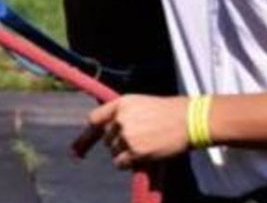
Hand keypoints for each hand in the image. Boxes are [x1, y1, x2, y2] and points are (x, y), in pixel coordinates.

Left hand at [72, 95, 189, 168]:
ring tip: (147, 145)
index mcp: (122, 103)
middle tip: (138, 142)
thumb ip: (126, 115)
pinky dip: (129, 163)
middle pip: (107, 138)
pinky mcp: (134, 151)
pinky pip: (121, 163)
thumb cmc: (172, 112)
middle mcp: (121, 118)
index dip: (87, 136)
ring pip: (114, 151)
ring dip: (126, 153)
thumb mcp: (144, 104)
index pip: (95, 119)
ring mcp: (126, 135)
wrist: (190, 120)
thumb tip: (111, 133)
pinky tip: (144, 155)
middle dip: (118, 143)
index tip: (76, 150)